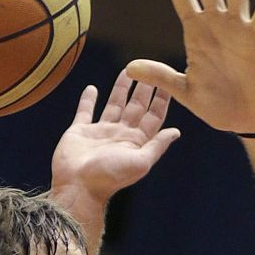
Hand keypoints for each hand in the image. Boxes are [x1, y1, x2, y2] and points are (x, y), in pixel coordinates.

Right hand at [50, 71, 179, 204]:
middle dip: (144, 89)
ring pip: (114, 105)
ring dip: (121, 89)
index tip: (168, 81)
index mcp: (136, 142)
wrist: (78, 186)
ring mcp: (100, 132)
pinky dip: (88, 100)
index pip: (153, 117)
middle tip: (150, 68)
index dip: (161, 99)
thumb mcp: (141, 162)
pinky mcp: (79, 131)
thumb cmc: (110, 177)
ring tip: (127, 71)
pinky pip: (85, 112)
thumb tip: (176, 132)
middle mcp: (120, 135)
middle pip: (136, 107)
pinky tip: (92, 88)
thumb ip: (157, 145)